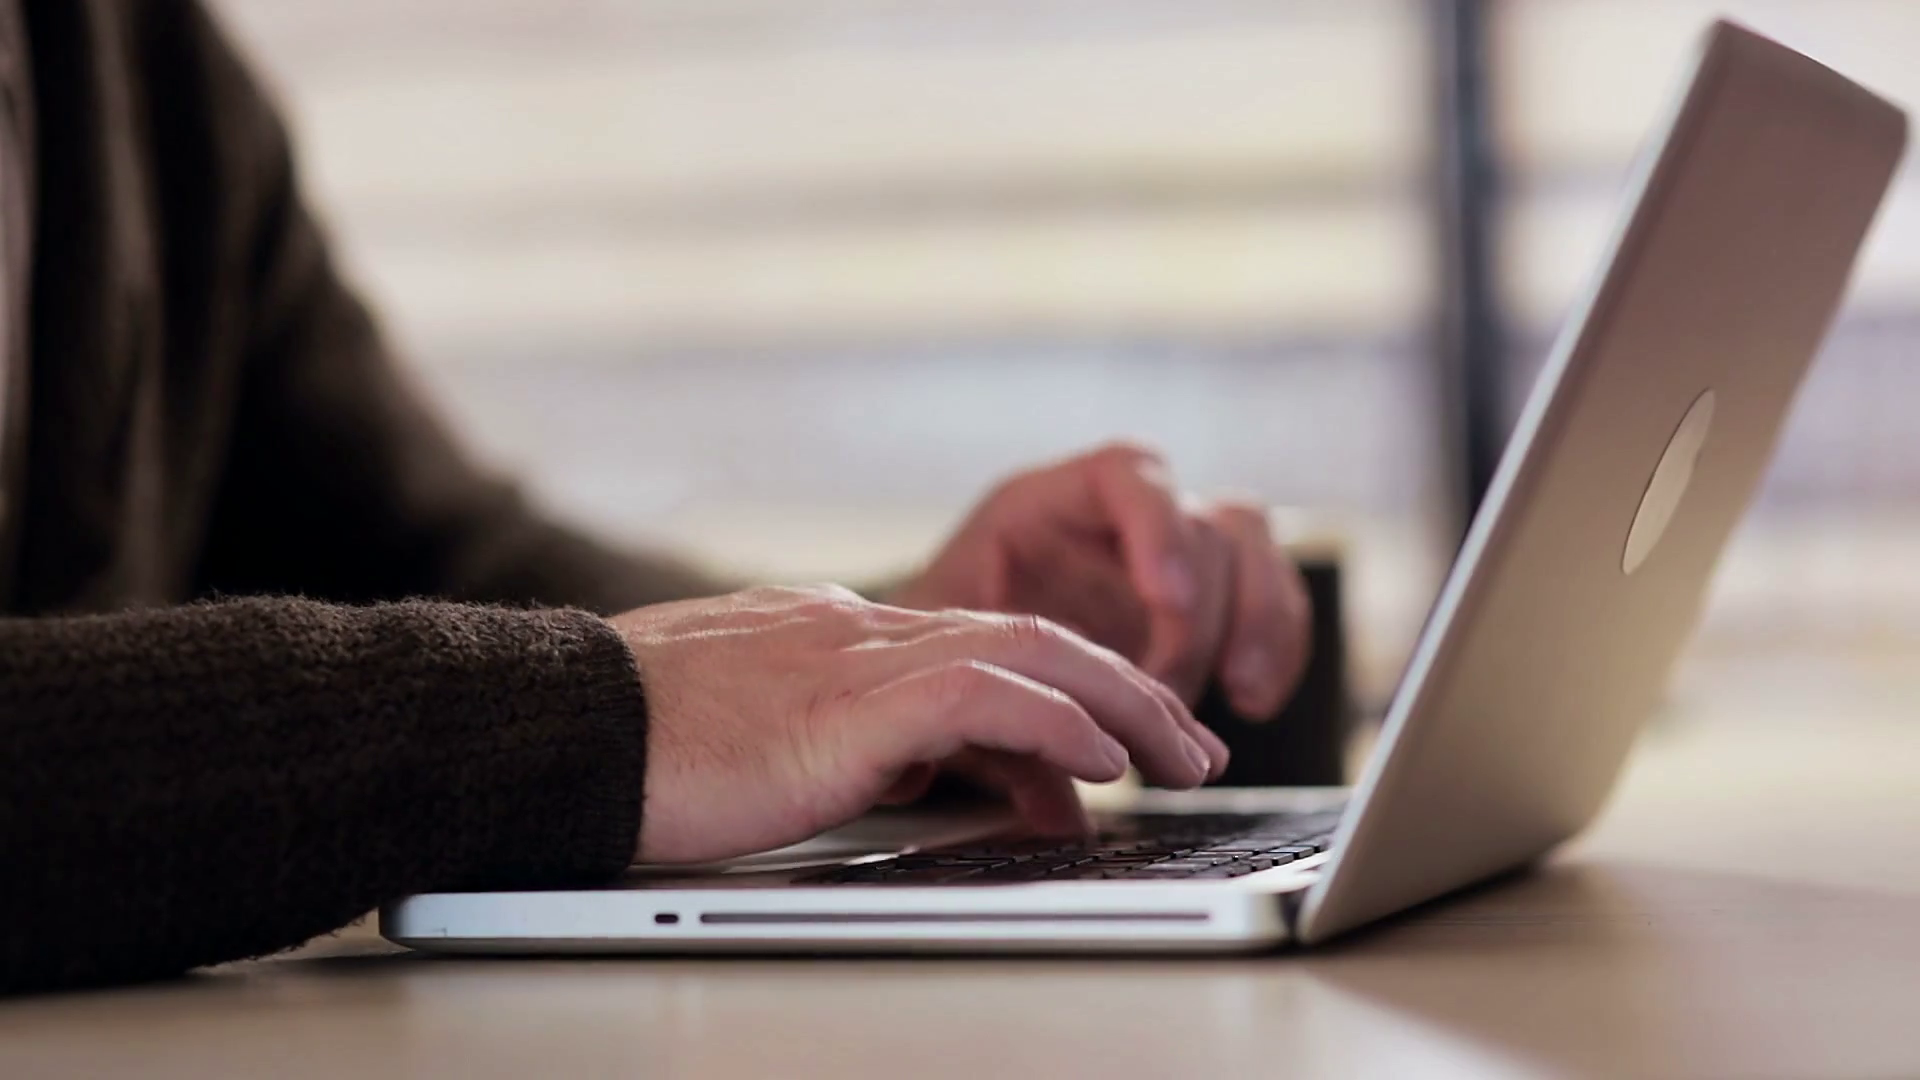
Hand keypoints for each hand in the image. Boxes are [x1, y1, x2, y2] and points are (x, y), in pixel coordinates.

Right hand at [609, 585, 1228, 863]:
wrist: (555, 729)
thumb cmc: (636, 749)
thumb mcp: (764, 743)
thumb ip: (851, 748)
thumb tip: (927, 783)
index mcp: (837, 634)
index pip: (981, 646)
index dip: (1063, 693)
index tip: (1111, 747)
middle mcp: (858, 628)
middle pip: (1028, 633)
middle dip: (1123, 686)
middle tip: (1188, 740)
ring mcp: (852, 655)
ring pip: (1027, 649)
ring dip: (1119, 701)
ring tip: (1181, 751)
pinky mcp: (841, 702)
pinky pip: (979, 693)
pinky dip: (1051, 720)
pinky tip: (1098, 758)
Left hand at [892, 443, 1311, 716]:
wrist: (929, 674)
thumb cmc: (923, 666)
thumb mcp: (944, 680)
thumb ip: (1000, 723)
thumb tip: (1062, 802)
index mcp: (1040, 508)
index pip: (1122, 475)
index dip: (1158, 527)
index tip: (1169, 598)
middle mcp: (1111, 520)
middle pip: (1201, 523)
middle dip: (1204, 617)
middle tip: (1173, 694)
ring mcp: (1159, 556)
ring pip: (1247, 550)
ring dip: (1258, 623)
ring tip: (1239, 697)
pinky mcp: (1196, 605)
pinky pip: (1265, 602)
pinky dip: (1275, 646)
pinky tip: (1251, 702)